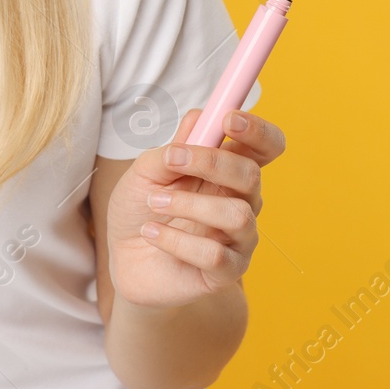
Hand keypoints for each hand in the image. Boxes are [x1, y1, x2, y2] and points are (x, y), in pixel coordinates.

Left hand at [106, 106, 285, 311]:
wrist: (124, 258)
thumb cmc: (141, 208)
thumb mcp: (145, 172)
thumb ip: (172, 149)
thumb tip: (199, 117)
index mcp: (228, 170)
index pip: (265, 147)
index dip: (257, 130)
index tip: (229, 118)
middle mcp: (241, 201)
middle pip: (251, 175)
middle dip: (211, 162)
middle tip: (171, 160)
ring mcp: (238, 238)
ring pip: (236, 215)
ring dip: (189, 205)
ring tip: (154, 203)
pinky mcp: (226, 271)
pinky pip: (215, 255)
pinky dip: (176, 241)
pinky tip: (151, 234)